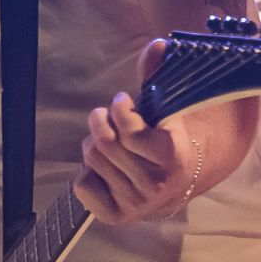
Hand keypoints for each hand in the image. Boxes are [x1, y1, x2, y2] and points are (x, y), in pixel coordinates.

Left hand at [75, 39, 198, 225]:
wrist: (177, 180)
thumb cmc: (165, 136)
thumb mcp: (165, 107)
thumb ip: (157, 76)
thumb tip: (158, 45)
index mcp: (173, 156)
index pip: (129, 131)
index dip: (119, 109)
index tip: (123, 102)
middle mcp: (156, 184)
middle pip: (103, 143)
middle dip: (100, 123)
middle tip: (107, 119)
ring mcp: (137, 204)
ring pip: (92, 160)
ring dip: (94, 144)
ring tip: (109, 142)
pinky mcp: (117, 216)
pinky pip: (82, 186)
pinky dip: (87, 173)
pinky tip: (106, 169)